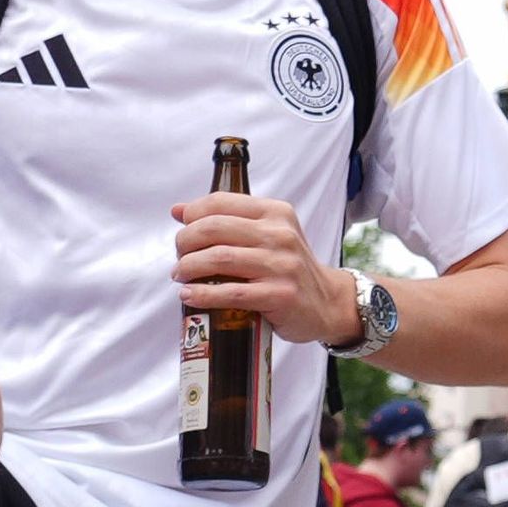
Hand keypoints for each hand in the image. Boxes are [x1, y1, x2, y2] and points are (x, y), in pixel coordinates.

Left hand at [173, 191, 356, 342]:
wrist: (328, 304)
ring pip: (219, 258)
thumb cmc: (290, 269)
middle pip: (213, 228)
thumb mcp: (268, 235)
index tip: (182, 229)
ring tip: (180, 276)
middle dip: (185, 242)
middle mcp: (280, 235)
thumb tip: (179, 210)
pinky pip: (231, 293)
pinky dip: (203, 294)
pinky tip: (190, 295)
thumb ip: (229, 220)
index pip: (220, 202)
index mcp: (276, 213)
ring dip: (189, 267)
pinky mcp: (280, 296)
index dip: (192, 214)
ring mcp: (282, 266)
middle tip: (180, 257)